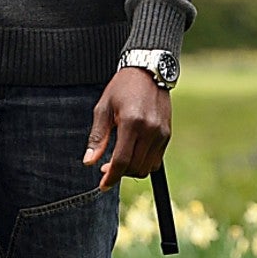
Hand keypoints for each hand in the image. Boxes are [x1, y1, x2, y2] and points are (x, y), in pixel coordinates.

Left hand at [82, 68, 171, 188]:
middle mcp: (150, 130)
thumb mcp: (103, 108)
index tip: (102, 185)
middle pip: (135, 167)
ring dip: (131, 170)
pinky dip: (143, 163)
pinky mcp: (167, 134)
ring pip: (147, 167)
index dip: (111, 177)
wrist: (148, 71)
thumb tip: (89, 162)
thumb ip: (97, 137)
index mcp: (132, 123)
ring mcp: (161, 133)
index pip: (122, 160)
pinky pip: (156, 160)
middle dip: (119, 173)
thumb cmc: (122, 87)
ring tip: (118, 160)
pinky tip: (132, 153)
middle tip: (105, 167)